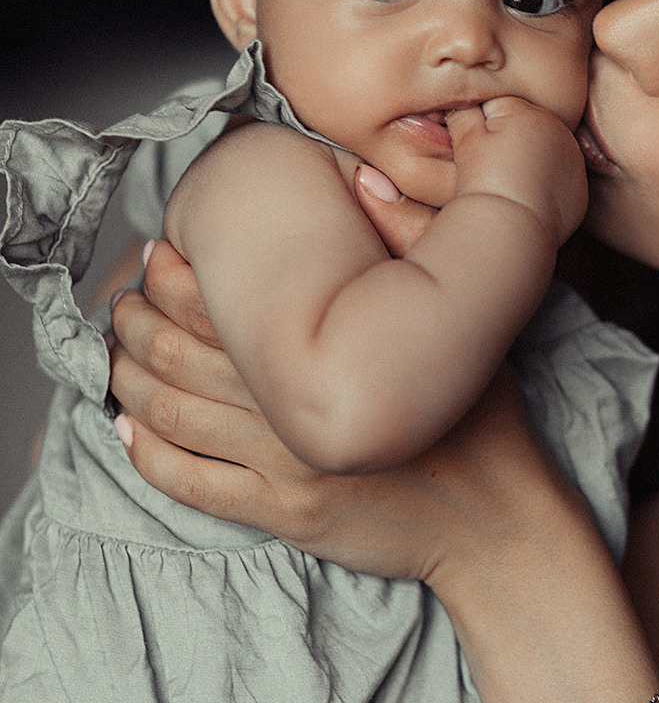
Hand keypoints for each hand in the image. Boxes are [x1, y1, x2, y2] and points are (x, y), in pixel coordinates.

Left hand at [109, 216, 586, 582]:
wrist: (497, 521)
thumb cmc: (485, 420)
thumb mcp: (460, 322)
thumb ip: (414, 244)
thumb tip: (364, 181)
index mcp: (331, 356)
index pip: (224, 308)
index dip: (176, 279)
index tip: (158, 257)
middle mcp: (296, 412)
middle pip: (185, 357)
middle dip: (139, 324)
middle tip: (124, 302)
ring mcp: (286, 468)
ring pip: (177, 417)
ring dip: (132, 381)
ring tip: (116, 356)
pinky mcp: (284, 514)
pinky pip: (196, 485)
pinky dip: (150, 457)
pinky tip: (127, 433)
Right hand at [446, 99, 587, 247]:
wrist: (510, 226)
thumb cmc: (484, 181)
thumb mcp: (466, 139)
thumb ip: (463, 111)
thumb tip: (461, 103)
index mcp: (529, 111)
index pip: (500, 110)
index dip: (482, 131)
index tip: (479, 154)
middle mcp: (559, 129)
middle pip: (526, 130)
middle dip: (510, 144)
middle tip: (495, 171)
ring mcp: (573, 159)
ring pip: (545, 154)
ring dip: (531, 163)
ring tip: (511, 185)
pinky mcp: (580, 188)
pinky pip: (559, 180)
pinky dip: (546, 186)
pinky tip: (529, 199)